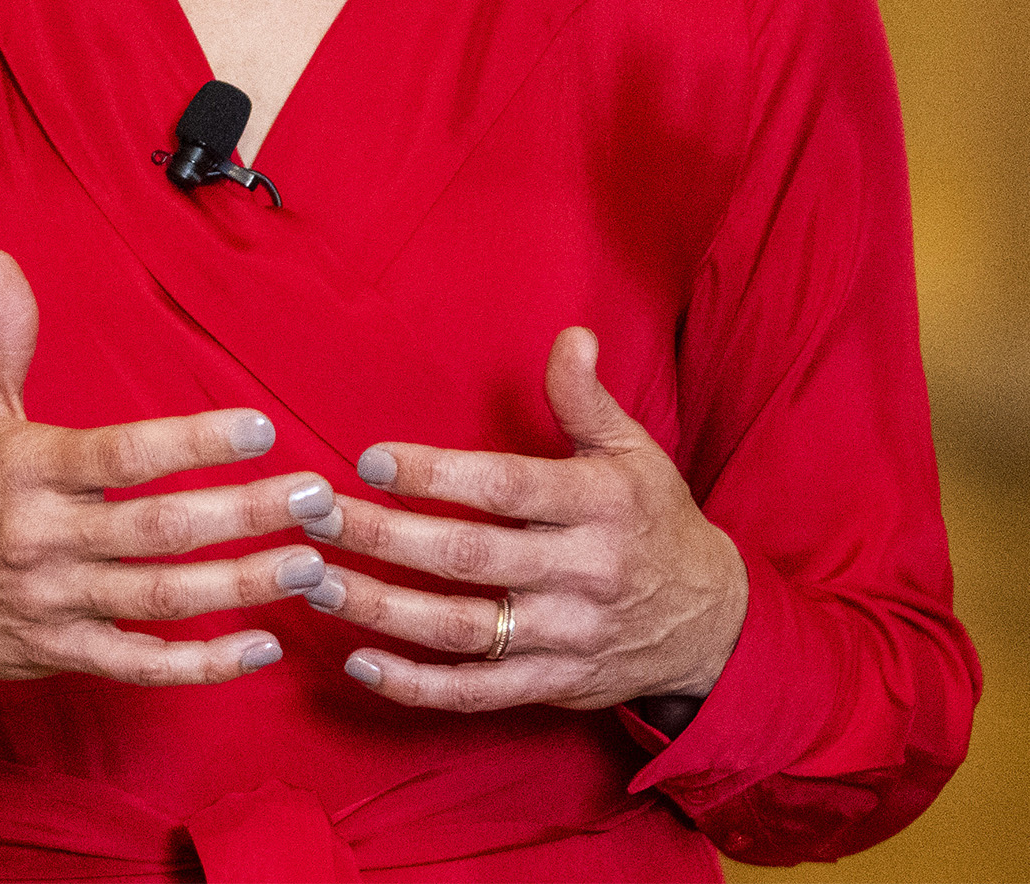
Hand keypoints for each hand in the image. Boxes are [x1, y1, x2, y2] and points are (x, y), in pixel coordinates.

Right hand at [0, 250, 333, 690]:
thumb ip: (1, 336)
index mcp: (25, 469)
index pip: (121, 455)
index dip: (194, 443)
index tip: (260, 428)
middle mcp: (41, 539)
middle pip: (158, 530)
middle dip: (244, 514)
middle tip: (315, 496)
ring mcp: (54, 604)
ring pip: (163, 599)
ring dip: (243, 584)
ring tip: (311, 562)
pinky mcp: (62, 655)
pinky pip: (141, 666)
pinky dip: (204, 666)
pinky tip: (263, 644)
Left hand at [302, 326, 746, 715]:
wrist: (713, 626)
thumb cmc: (656, 523)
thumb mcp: (635, 454)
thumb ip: (588, 401)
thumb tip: (569, 336)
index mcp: (602, 506)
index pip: (509, 488)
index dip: (438, 474)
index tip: (369, 459)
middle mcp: (585, 574)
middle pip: (471, 558)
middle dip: (385, 536)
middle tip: (316, 514)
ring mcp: (567, 638)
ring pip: (463, 629)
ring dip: (382, 607)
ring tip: (316, 580)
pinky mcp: (554, 688)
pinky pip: (477, 694)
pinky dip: (416, 686)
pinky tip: (359, 661)